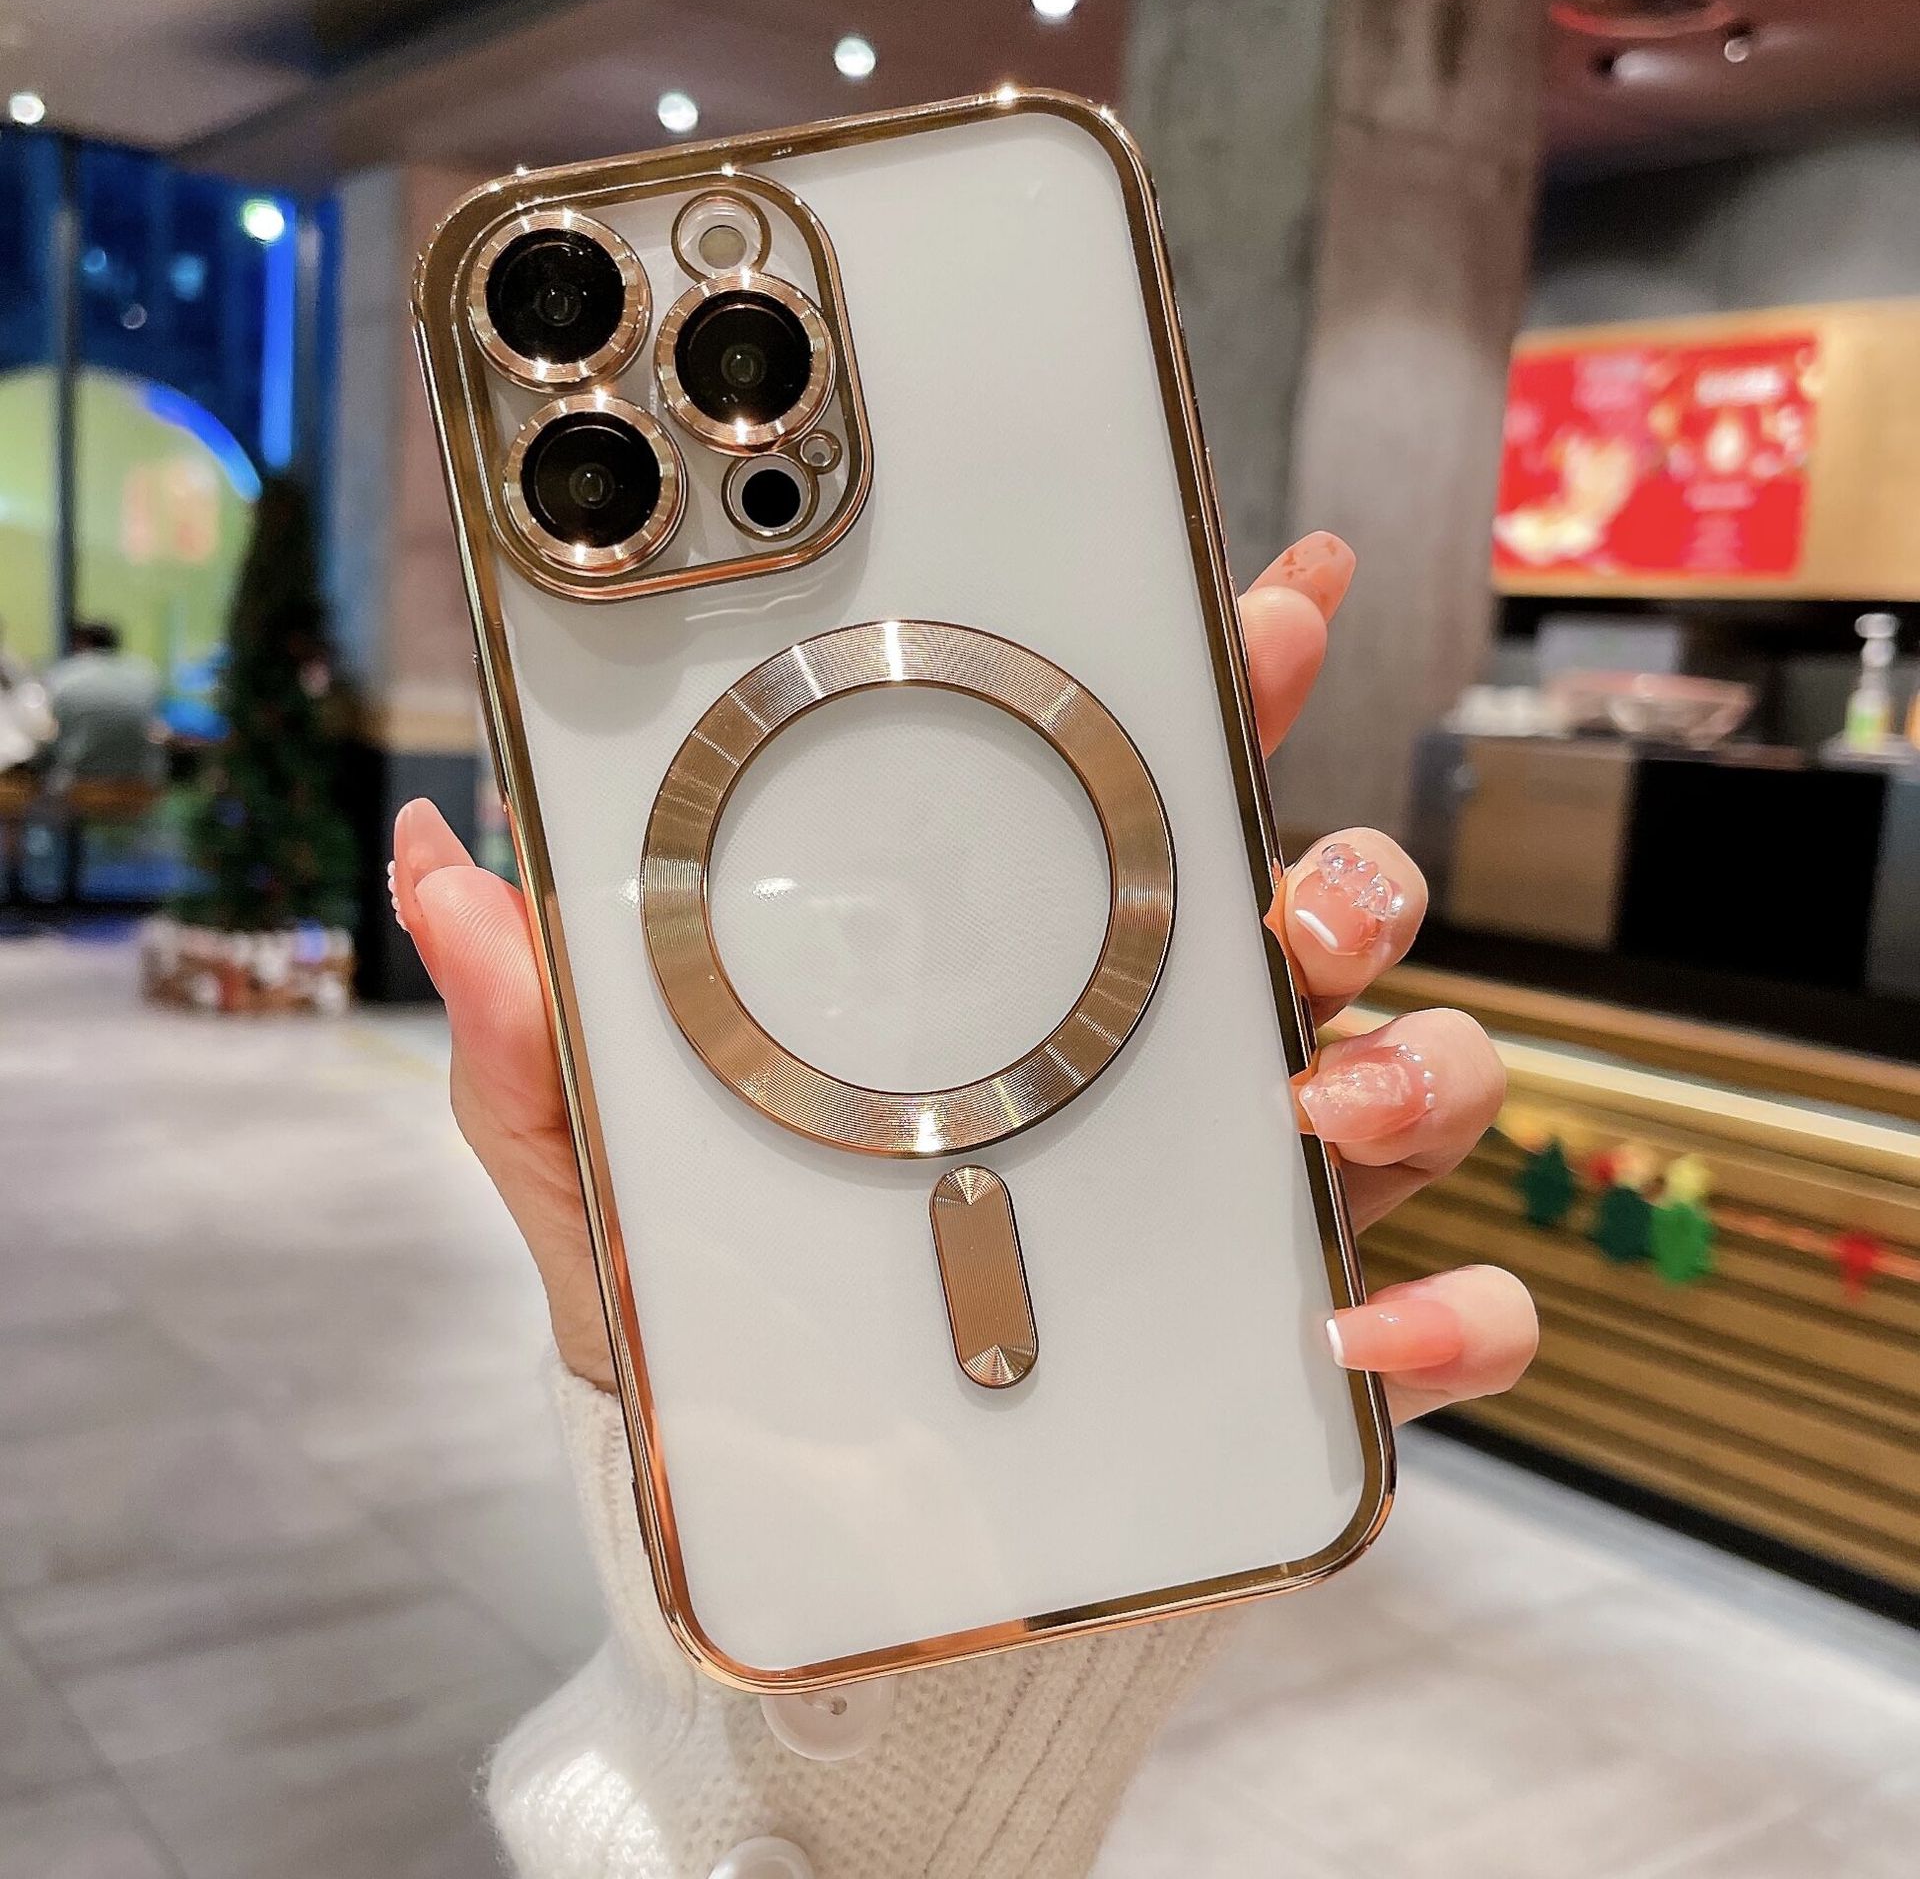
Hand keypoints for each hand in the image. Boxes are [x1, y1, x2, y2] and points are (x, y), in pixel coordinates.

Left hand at [391, 530, 1535, 1423]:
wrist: (794, 1515)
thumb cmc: (725, 1310)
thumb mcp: (608, 1159)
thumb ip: (542, 1026)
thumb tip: (449, 864)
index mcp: (1033, 982)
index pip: (1146, 803)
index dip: (1226, 683)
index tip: (1272, 600)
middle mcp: (1164, 1061)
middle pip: (1320, 910)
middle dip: (1350, 867)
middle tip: (1295, 897)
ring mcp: (1240, 1193)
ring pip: (1420, 1075)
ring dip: (1408, 1069)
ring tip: (1313, 1112)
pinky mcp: (1288, 1335)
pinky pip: (1445, 1314)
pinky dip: (1447, 1317)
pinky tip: (1359, 1332)